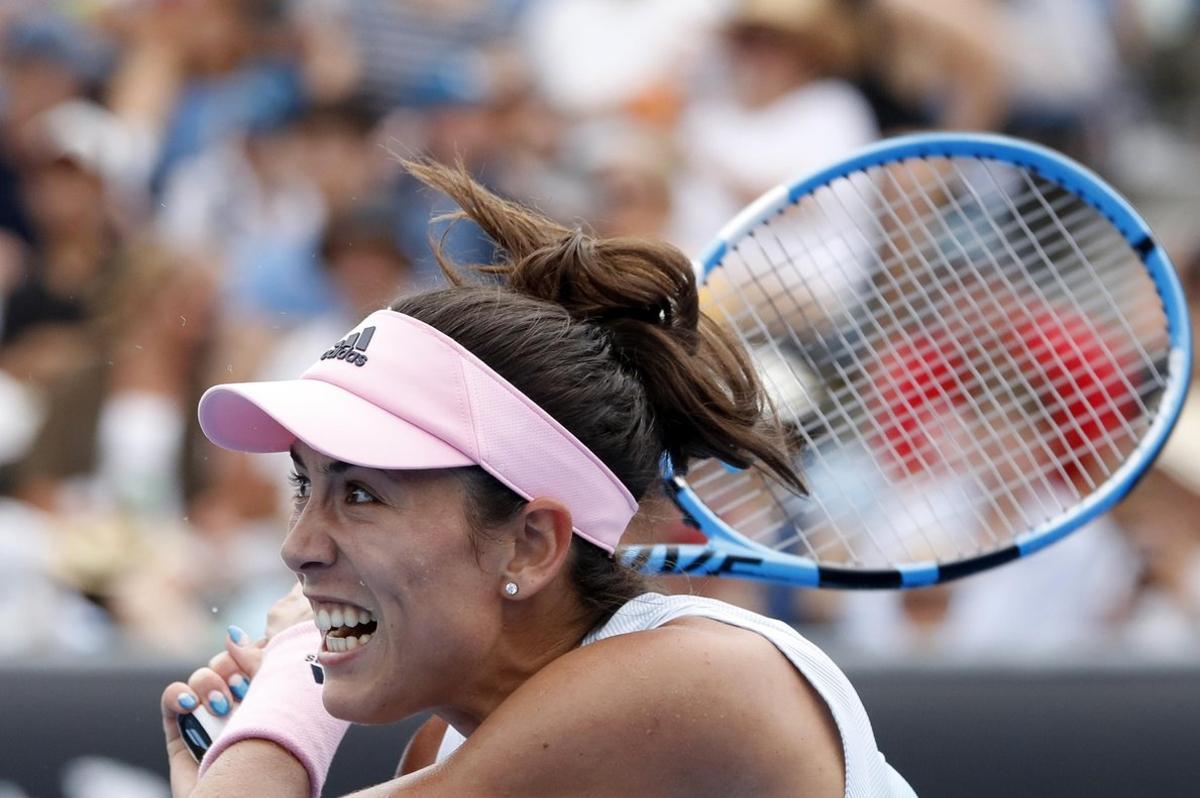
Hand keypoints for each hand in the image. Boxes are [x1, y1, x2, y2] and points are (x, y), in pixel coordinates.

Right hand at [160, 584, 314, 795]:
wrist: (247, 794)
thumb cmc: (270, 749)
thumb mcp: (271, 698)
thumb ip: (255, 662)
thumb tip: (233, 631)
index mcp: (268, 696)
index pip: (254, 658)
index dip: (252, 649)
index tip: (262, 651)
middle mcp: (238, 706)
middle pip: (226, 663)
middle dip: (231, 666)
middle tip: (240, 686)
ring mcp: (209, 718)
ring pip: (201, 678)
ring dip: (209, 683)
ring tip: (221, 705)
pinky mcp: (181, 734)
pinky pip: (172, 699)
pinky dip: (178, 694)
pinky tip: (190, 704)